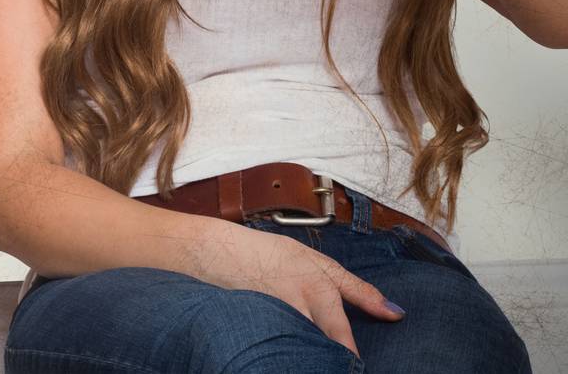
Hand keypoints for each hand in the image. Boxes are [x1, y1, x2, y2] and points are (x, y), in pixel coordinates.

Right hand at [185, 219, 403, 356]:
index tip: (357, 368)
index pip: (344, 341)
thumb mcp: (318, 262)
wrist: (220, 253)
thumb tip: (396, 313)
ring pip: (303, 353)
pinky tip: (291, 354)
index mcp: (320, 291)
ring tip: (317, 359)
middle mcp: (299, 309)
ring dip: (312, 358)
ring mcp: (277, 322)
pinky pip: (281, 349)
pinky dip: (288, 354)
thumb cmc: (271, 254)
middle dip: (333, 362)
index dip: (351, 360)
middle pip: (324, 352)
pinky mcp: (259, 333)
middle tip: (340, 365)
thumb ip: (357, 290)